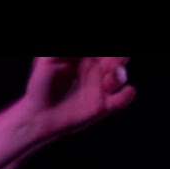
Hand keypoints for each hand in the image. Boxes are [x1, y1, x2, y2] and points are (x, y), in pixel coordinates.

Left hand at [22, 57, 136, 136]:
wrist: (40, 115)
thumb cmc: (40, 85)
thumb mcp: (47, 60)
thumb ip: (62, 55)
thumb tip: (85, 56)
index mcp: (82, 58)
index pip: (99, 53)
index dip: (103, 53)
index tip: (97, 58)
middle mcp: (94, 71)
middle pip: (114, 59)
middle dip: (118, 58)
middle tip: (111, 61)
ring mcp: (99, 88)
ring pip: (119, 76)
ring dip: (121, 72)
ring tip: (114, 72)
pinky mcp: (102, 106)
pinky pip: (121, 100)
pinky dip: (127, 95)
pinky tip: (129, 90)